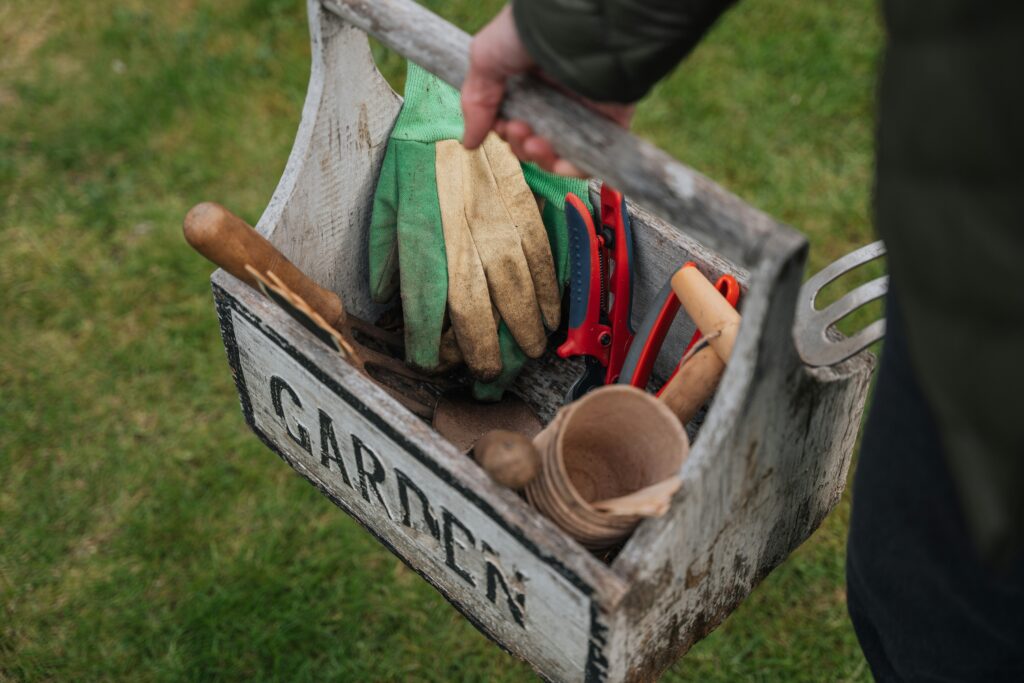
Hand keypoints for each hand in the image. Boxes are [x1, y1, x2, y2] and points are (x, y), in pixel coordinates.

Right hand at [461, 5, 635, 176]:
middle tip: (518, 129)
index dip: (505, 132)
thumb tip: (468, 142)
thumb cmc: (528, 34)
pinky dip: (571, 168)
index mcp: (530, 84)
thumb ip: (475, 103)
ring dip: (540, 158)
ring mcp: (582, 112)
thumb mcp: (486, 59)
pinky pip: (590, 159)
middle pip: (534, 142)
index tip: (502, 125)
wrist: (573, 28)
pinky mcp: (608, 123)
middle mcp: (556, 98)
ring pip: (559, 155)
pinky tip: (557, 160)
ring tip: (534, 142)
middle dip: (520, 145)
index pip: (515, 123)